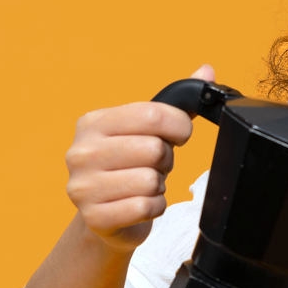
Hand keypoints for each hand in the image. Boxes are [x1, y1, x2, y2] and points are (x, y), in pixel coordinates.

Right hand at [64, 64, 213, 252]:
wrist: (105, 217)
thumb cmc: (129, 167)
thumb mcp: (148, 132)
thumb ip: (177, 104)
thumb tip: (207, 70)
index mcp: (92, 122)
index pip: (153, 114)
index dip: (179, 126)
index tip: (179, 135)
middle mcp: (80, 152)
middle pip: (154, 148)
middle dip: (165, 160)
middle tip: (153, 166)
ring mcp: (82, 187)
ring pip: (150, 180)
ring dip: (158, 186)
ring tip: (143, 185)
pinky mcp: (94, 217)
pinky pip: (145, 207)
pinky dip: (154, 207)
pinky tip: (139, 204)